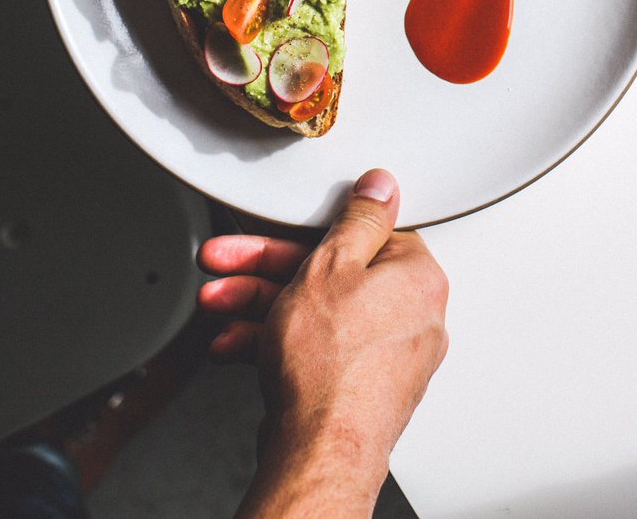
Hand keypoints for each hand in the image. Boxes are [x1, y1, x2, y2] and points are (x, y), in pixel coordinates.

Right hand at [198, 168, 448, 518]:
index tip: (277, 231)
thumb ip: (357, 218)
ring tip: (219, 307)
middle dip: (268, 270)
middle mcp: (413, 316)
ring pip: (319, 315)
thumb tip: (382, 185)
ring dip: (262, 307)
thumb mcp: (332, 265)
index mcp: (417, 277)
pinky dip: (279, 345)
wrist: (318, 452)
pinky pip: (320, 352)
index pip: (363, 235)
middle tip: (227, 263)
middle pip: (332, 275)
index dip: (308, 231)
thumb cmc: (330, 367)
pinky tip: (239, 346)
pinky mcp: (362, 389)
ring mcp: (388, 358)